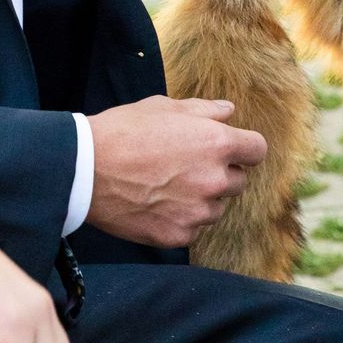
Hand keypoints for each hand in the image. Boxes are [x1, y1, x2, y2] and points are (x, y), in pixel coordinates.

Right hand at [86, 94, 266, 246]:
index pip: (257, 150)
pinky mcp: (179, 235)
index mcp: (216, 143)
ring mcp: (198, 212)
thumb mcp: (163, 107)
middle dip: (221, 173)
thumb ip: (203, 110)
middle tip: (186, 165)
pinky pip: (193, 228)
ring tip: (167, 185)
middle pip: (239, 181)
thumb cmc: (123, 131)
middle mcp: (215, 180)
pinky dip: (181, 218)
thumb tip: (229, 111)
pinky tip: (155, 204)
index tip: (229, 148)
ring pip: (216, 207)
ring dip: (202, 198)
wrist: (85, 169)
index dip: (244, 147)